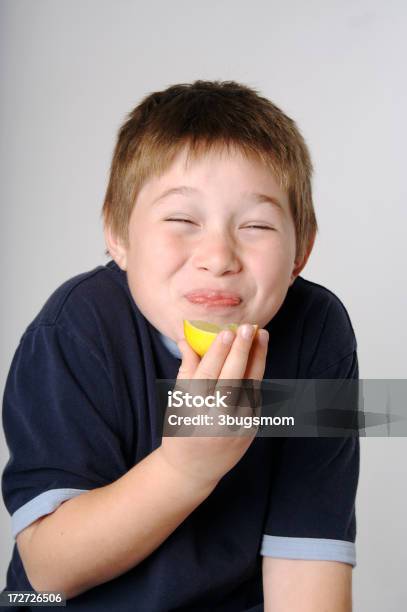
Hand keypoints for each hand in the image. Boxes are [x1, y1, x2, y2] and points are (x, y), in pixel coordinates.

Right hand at [157, 324, 268, 488]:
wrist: (194, 469)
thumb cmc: (180, 429)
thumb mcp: (177, 402)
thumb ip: (186, 370)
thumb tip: (185, 338)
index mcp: (192, 410)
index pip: (207, 376)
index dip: (218, 352)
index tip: (226, 331)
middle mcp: (215, 419)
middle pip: (231, 379)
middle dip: (241, 351)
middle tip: (248, 327)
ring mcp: (235, 426)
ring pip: (249, 386)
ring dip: (258, 358)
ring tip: (262, 335)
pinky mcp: (250, 429)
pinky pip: (255, 397)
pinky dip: (257, 375)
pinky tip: (260, 356)